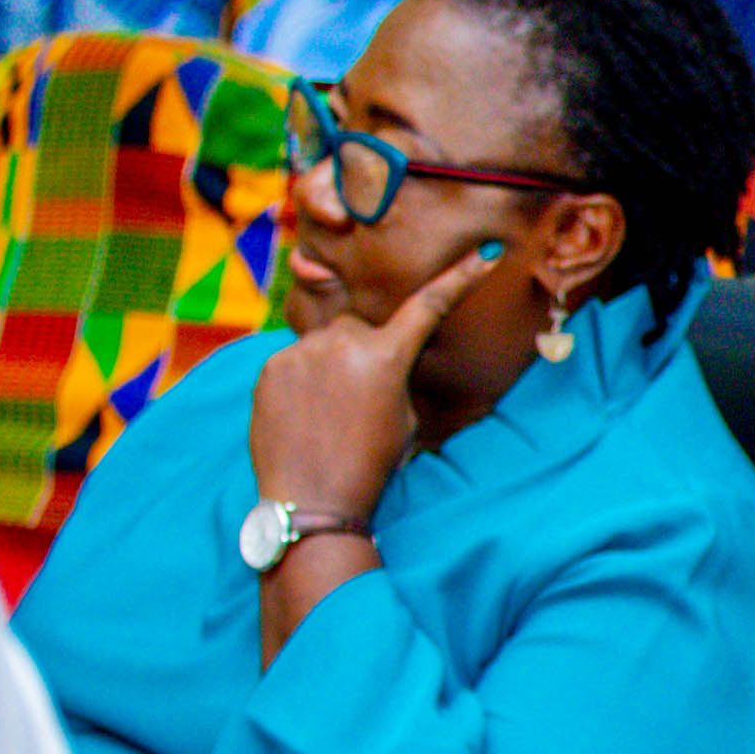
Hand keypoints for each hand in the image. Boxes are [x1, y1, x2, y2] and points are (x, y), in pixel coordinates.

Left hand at [246, 242, 497, 527]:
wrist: (313, 498)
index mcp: (386, 358)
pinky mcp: (269, 368)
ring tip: (326, 414)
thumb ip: (392, 374)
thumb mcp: (403, 418)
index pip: (429, 308)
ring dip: (327, 366)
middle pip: (356, 326)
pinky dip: (300, 380)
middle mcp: (342, 345)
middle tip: (359, 396)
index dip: (459, 280)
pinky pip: (293, 360)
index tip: (486, 255)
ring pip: (321, 343)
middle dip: (359, 348)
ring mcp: (300, 353)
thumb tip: (374, 357)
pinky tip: (302, 416)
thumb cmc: (369, 464)